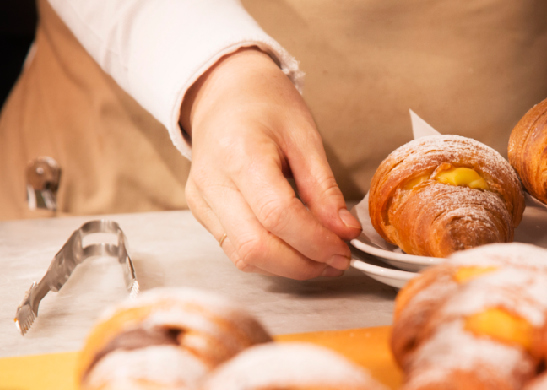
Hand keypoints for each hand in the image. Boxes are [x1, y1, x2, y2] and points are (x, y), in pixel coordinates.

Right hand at [180, 47, 360, 278]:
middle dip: (303, 263)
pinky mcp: (200, 212)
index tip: (346, 246)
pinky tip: (297, 251)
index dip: (315, 239)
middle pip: (255, 245)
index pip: (277, 213)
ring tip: (323, 259)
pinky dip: (270, 260)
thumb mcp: (305, 136)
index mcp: (239, 153)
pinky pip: (235, 251)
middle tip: (338, 260)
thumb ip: (324, 188)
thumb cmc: (267, 105)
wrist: (223, 92)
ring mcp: (201, 201)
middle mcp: (212, 182)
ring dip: (288, 267)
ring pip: (243, 257)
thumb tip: (346, 231)